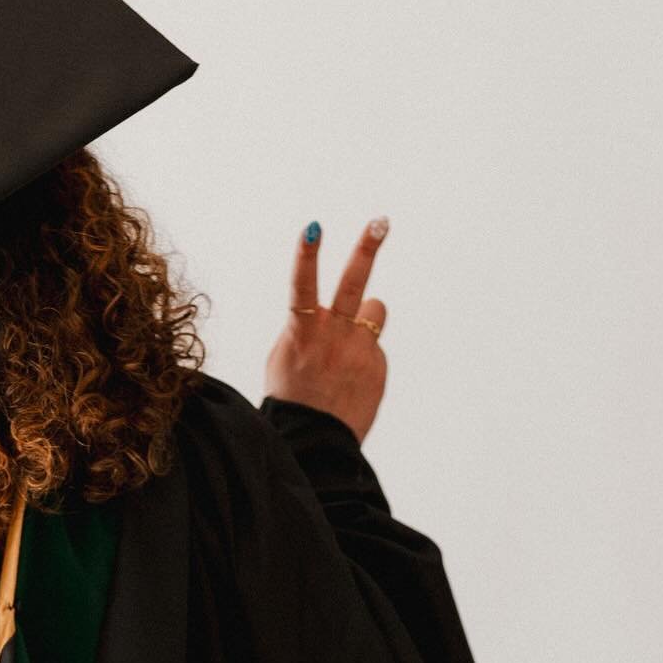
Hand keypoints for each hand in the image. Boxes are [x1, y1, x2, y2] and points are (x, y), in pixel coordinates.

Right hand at [263, 218, 389, 444]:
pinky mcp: (378, 365)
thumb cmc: (290, 396)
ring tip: (349, 345)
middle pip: (353, 283)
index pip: (302, 286)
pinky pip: (374, 346)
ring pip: (374, 310)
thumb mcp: (283, 358)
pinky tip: (350, 382)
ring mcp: (360, 350)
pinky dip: (363, 359)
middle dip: (366, 248)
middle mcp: (334, 336)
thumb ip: (303, 327)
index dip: (306, 255)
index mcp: (303, 332)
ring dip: (366, 316)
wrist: (312, 440)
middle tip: (380, 222)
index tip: (313, 228)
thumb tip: (324, 310)